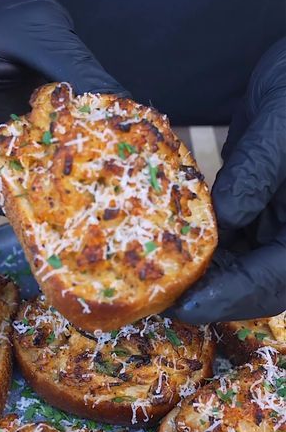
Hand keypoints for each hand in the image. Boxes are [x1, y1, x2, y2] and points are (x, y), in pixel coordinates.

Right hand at [0, 0, 126, 212]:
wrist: (20, 14)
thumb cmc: (13, 14)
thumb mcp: (39, 31)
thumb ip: (71, 66)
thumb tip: (118, 102)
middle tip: (33, 194)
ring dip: (29, 186)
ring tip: (60, 188)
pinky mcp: (14, 146)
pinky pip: (26, 169)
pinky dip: (49, 172)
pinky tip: (75, 170)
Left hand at [172, 37, 285, 322]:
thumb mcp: (283, 124)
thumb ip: (257, 171)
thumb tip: (223, 219)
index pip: (276, 278)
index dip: (232, 296)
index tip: (187, 307)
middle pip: (259, 284)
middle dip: (213, 297)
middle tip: (160, 301)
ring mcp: (278, 223)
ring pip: (242, 267)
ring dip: (203, 277)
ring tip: (157, 280)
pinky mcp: (257, 208)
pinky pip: (232, 240)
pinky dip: (203, 248)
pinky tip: (171, 246)